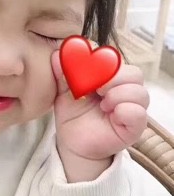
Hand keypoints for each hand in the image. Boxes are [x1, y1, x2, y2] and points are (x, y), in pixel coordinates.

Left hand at [51, 49, 148, 178]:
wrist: (72, 141)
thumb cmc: (72, 111)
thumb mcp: (63, 89)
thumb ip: (62, 71)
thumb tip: (57, 54)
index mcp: (110, 75)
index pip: (114, 58)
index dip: (99, 61)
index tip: (81, 71)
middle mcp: (125, 89)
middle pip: (133, 72)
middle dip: (111, 78)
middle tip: (94, 88)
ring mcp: (131, 107)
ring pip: (139, 91)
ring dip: (117, 94)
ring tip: (102, 104)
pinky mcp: (134, 126)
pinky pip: (139, 113)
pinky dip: (124, 110)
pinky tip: (110, 114)